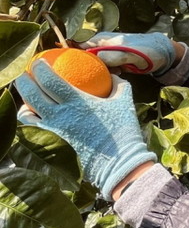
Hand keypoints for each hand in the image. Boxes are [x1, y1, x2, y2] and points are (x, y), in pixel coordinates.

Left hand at [15, 60, 156, 200]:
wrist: (120, 164)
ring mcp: (54, 132)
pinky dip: (29, 125)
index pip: (49, 79)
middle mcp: (60, 115)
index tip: (38, 63)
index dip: (39, 68)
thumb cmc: (124, 133)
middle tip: (25, 76)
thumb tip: (112, 75)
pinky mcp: (52, 146)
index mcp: (77, 102)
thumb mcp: (125, 104)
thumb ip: (119, 86)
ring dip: (23, 105)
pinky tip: (35, 122)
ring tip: (27, 102)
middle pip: (30, 93)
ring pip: (25, 114)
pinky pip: (32, 133)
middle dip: (23, 80)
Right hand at [81, 32, 179, 75]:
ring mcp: (108, 53)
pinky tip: (118, 75)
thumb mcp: (129, 54)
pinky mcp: (115, 61)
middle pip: (85, 58)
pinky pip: (106, 69)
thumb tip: (95, 59)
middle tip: (100, 75)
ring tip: (114, 73)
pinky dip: (109, 74)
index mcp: (101, 39)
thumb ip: (112, 56)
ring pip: (96, 65)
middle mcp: (101, 45)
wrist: (164, 54)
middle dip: (89, 68)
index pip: (78, 46)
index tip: (78, 69)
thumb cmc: (147, 51)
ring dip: (101, 72)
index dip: (74, 57)